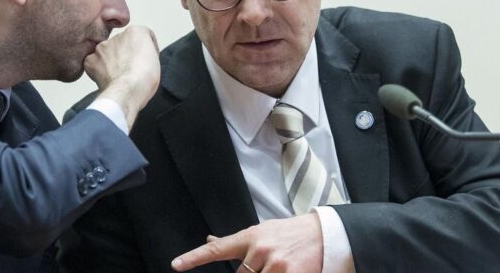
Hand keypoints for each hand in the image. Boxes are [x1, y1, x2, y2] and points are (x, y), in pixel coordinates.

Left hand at [85, 25, 159, 127]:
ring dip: (112, 62)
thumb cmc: (143, 79)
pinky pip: (94, 63)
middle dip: (126, 55)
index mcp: (135, 32)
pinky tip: (109, 79)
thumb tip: (139, 58)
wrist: (127, 91)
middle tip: (131, 70)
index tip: (145, 61)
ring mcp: (102, 47)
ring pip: (107, 53)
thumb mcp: (156, 59)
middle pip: (122, 44)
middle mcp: (117, 36)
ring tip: (120, 77)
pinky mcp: (91, 60)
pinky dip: (99, 71)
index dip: (145, 51)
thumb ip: (146, 52)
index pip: (141, 38)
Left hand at [171, 213, 323, 272]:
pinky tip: (286, 271)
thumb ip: (237, 241)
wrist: (323, 233)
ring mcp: (275, 263)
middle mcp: (259, 249)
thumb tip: (210, 239)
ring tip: (280, 266)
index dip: (194, 258)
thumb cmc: (289, 233)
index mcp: (249, 237)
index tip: (176, 265)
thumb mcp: (261, 231)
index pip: (216, 249)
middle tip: (268, 265)